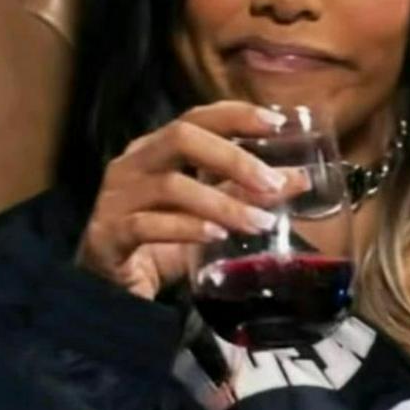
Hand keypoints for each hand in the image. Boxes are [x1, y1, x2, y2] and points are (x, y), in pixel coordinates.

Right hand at [74, 101, 304, 299]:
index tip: (276, 122)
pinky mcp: (108, 234)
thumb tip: (300, 179)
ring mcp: (116, 198)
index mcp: (156, 148)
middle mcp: (133, 164)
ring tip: (259, 222)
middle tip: (272, 182)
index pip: (197, 117)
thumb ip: (249, 194)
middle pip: (181, 138)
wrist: (110, 293)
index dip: (236, 115)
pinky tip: (217, 238)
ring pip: (171, 186)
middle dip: (232, 156)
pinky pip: (148, 225)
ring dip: (221, 203)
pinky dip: (187, 229)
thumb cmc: (162, 241)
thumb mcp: (212, 213)